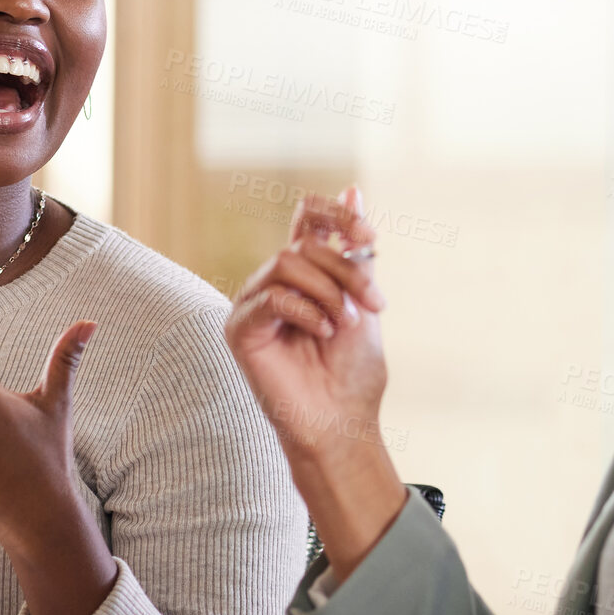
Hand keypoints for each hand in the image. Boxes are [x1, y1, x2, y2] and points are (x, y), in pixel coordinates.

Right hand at [225, 187, 407, 572]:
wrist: (342, 423)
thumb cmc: (352, 373)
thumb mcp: (362, 301)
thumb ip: (353, 251)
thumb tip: (352, 191)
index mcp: (304, 274)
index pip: (307, 218)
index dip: (335, 214)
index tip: (368, 235)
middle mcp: (273, 284)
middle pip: (305, 244)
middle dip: (347, 271)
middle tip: (373, 305)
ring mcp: (253, 305)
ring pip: (287, 264)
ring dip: (328, 292)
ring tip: (343, 325)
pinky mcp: (240, 329)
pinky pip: (272, 297)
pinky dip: (306, 312)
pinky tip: (322, 334)